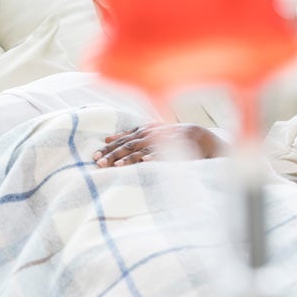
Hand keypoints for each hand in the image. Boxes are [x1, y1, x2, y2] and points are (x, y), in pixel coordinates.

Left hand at [92, 123, 227, 166]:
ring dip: (128, 158)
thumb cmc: (171, 137)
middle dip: (112, 154)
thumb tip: (107, 139)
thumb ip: (131, 136)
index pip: (123, 139)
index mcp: (145, 131)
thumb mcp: (151, 134)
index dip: (108, 147)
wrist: (201, 138)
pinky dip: (154, 157)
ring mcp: (164, 142)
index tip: (94, 155)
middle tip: (98, 162)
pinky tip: (145, 162)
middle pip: (128, 145)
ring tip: (116, 166)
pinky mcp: (176, 149)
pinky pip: (163, 154)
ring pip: (143, 150)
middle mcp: (152, 135)